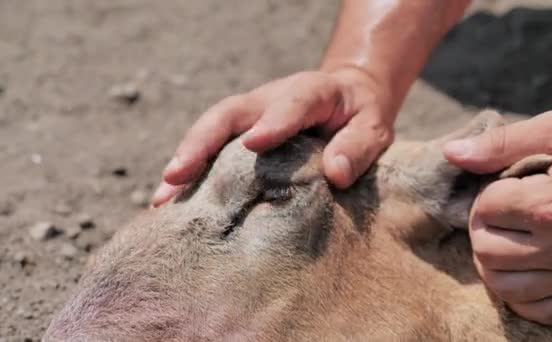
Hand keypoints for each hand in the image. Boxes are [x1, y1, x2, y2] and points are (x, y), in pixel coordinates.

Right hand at [151, 68, 394, 206]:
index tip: (254, 143)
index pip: (290, 103)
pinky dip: (190, 173)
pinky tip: (170, 202)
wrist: (345, 96)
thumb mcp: (374, 128)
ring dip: (184, 161)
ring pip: (210, 131)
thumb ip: (358, 147)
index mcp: (310, 92)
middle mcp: (270, 99)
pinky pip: (211, 148)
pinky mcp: (239, 133)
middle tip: (176, 175)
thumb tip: (335, 174)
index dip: (273, 122)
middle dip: (201, 143)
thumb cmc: (359, 116)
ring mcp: (250, 115)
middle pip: (229, 114)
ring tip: (162, 200)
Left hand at [443, 111, 551, 324]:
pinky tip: (524, 270)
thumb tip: (452, 153)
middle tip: (498, 215)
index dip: (488, 194)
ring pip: (503, 286)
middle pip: (485, 250)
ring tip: (505, 240)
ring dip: (493, 262)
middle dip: (482, 228)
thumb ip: (504, 143)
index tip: (504, 187)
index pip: (485, 207)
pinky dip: (520, 295)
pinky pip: (539, 311)